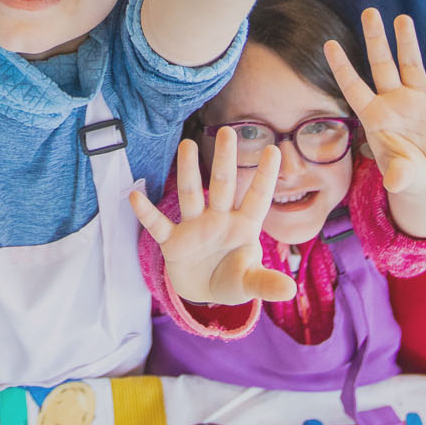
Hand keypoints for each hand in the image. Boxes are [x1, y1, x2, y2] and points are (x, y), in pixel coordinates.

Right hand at [129, 129, 297, 305]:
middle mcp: (219, 220)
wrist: (202, 292)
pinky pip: (158, 225)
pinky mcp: (173, 242)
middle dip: (224, 160)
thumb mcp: (249, 284)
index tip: (274, 150)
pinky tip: (135, 196)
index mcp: (243, 227)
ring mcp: (194, 228)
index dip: (264, 177)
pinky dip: (146, 213)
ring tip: (187, 145)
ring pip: (191, 195)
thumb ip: (266, 283)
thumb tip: (290, 291)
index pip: (256, 198)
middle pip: (222, 186)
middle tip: (227, 131)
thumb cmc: (231, 279)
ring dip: (188, 171)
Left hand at [327, 9, 425, 194]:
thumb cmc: (406, 172)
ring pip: (412, 66)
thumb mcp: (401, 176)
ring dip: (408, 43)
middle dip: (376, 40)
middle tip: (369, 13)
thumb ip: (398, 174)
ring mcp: (419, 102)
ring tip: (403, 18)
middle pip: (382, 66)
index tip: (328, 44)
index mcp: (375, 116)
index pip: (354, 87)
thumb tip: (396, 180)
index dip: (342, 67)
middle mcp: (395, 102)